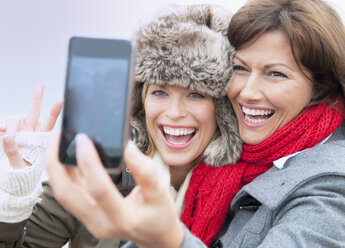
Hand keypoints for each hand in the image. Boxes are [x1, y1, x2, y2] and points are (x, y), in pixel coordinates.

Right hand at [0, 84, 62, 168]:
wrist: (16, 177)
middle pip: (34, 113)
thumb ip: (13, 152)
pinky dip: (1, 126)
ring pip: (17, 119)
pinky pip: (5, 125)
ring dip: (10, 122)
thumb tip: (8, 136)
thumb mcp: (19, 165)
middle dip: (36, 99)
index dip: (54, 112)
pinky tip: (0, 129)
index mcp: (40, 140)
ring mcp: (20, 132)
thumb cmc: (23, 172)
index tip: (60, 100)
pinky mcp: (9, 133)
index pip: (49, 124)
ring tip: (4, 130)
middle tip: (40, 85)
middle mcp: (31, 133)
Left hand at [45, 134, 183, 247]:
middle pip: (66, 194)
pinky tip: (69, 157)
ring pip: (63, 193)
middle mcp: (100, 223)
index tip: (84, 139)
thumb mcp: (160, 193)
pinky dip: (64, 174)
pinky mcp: (86, 215)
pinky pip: (69, 193)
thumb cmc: (158, 214)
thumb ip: (146, 171)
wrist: (154, 234)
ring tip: (60, 143)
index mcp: (122, 218)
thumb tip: (128, 147)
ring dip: (56, 168)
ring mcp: (90, 221)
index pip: (99, 189)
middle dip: (56, 164)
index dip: (89, 162)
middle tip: (59, 138)